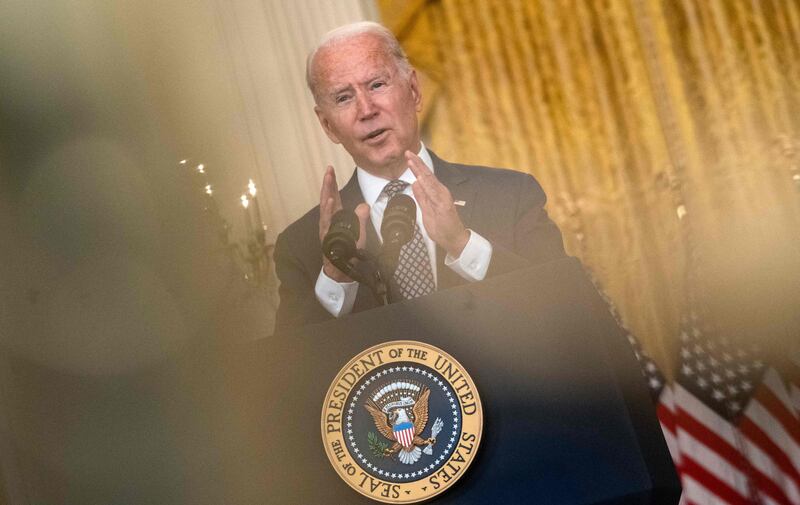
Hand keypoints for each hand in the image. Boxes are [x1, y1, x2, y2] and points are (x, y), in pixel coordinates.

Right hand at [318, 165, 368, 281]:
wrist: (340, 269)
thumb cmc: (348, 251)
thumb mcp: (360, 232)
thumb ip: (361, 218)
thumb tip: (365, 206)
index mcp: (336, 217)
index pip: (334, 197)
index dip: (332, 184)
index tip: (331, 170)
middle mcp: (329, 220)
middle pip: (327, 198)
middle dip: (328, 183)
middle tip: (329, 169)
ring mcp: (326, 227)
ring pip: (325, 207)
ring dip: (327, 192)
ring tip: (328, 179)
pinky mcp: (326, 234)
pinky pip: (327, 220)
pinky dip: (328, 209)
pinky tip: (330, 200)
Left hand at [406, 151, 468, 256]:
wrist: (454, 239)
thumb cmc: (442, 226)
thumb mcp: (427, 210)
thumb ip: (421, 197)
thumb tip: (415, 183)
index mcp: (435, 193)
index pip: (424, 177)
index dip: (416, 166)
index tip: (408, 157)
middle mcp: (440, 193)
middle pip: (427, 175)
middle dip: (417, 163)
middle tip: (407, 152)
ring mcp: (442, 198)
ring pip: (430, 181)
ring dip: (420, 170)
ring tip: (412, 161)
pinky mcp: (444, 205)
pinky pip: (433, 193)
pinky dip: (427, 184)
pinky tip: (420, 178)